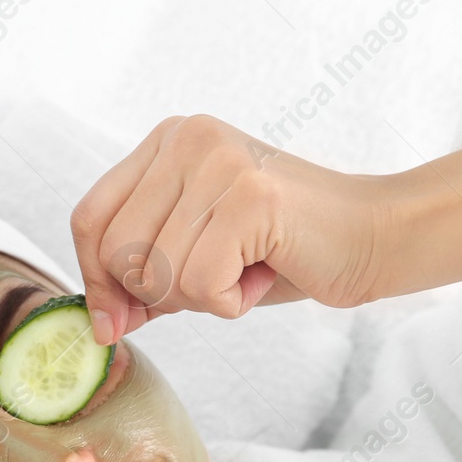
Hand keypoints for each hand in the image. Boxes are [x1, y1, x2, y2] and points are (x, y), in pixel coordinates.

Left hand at [71, 112, 461, 345]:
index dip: (95, 280)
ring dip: (202, 298)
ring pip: (156, 272)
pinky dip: (230, 302)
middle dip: (157, 294)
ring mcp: (219, 162)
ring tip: (246, 271)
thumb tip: (101, 322)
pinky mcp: (250, 196)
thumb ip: (143, 277)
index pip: (88, 219)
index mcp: (167, 143)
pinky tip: (264, 274)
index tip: (118, 320)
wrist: (374, 238)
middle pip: (115, 251)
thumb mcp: (197, 257)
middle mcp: (187, 140)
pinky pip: (200, 283)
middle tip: (215, 283)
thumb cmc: (285, 249)